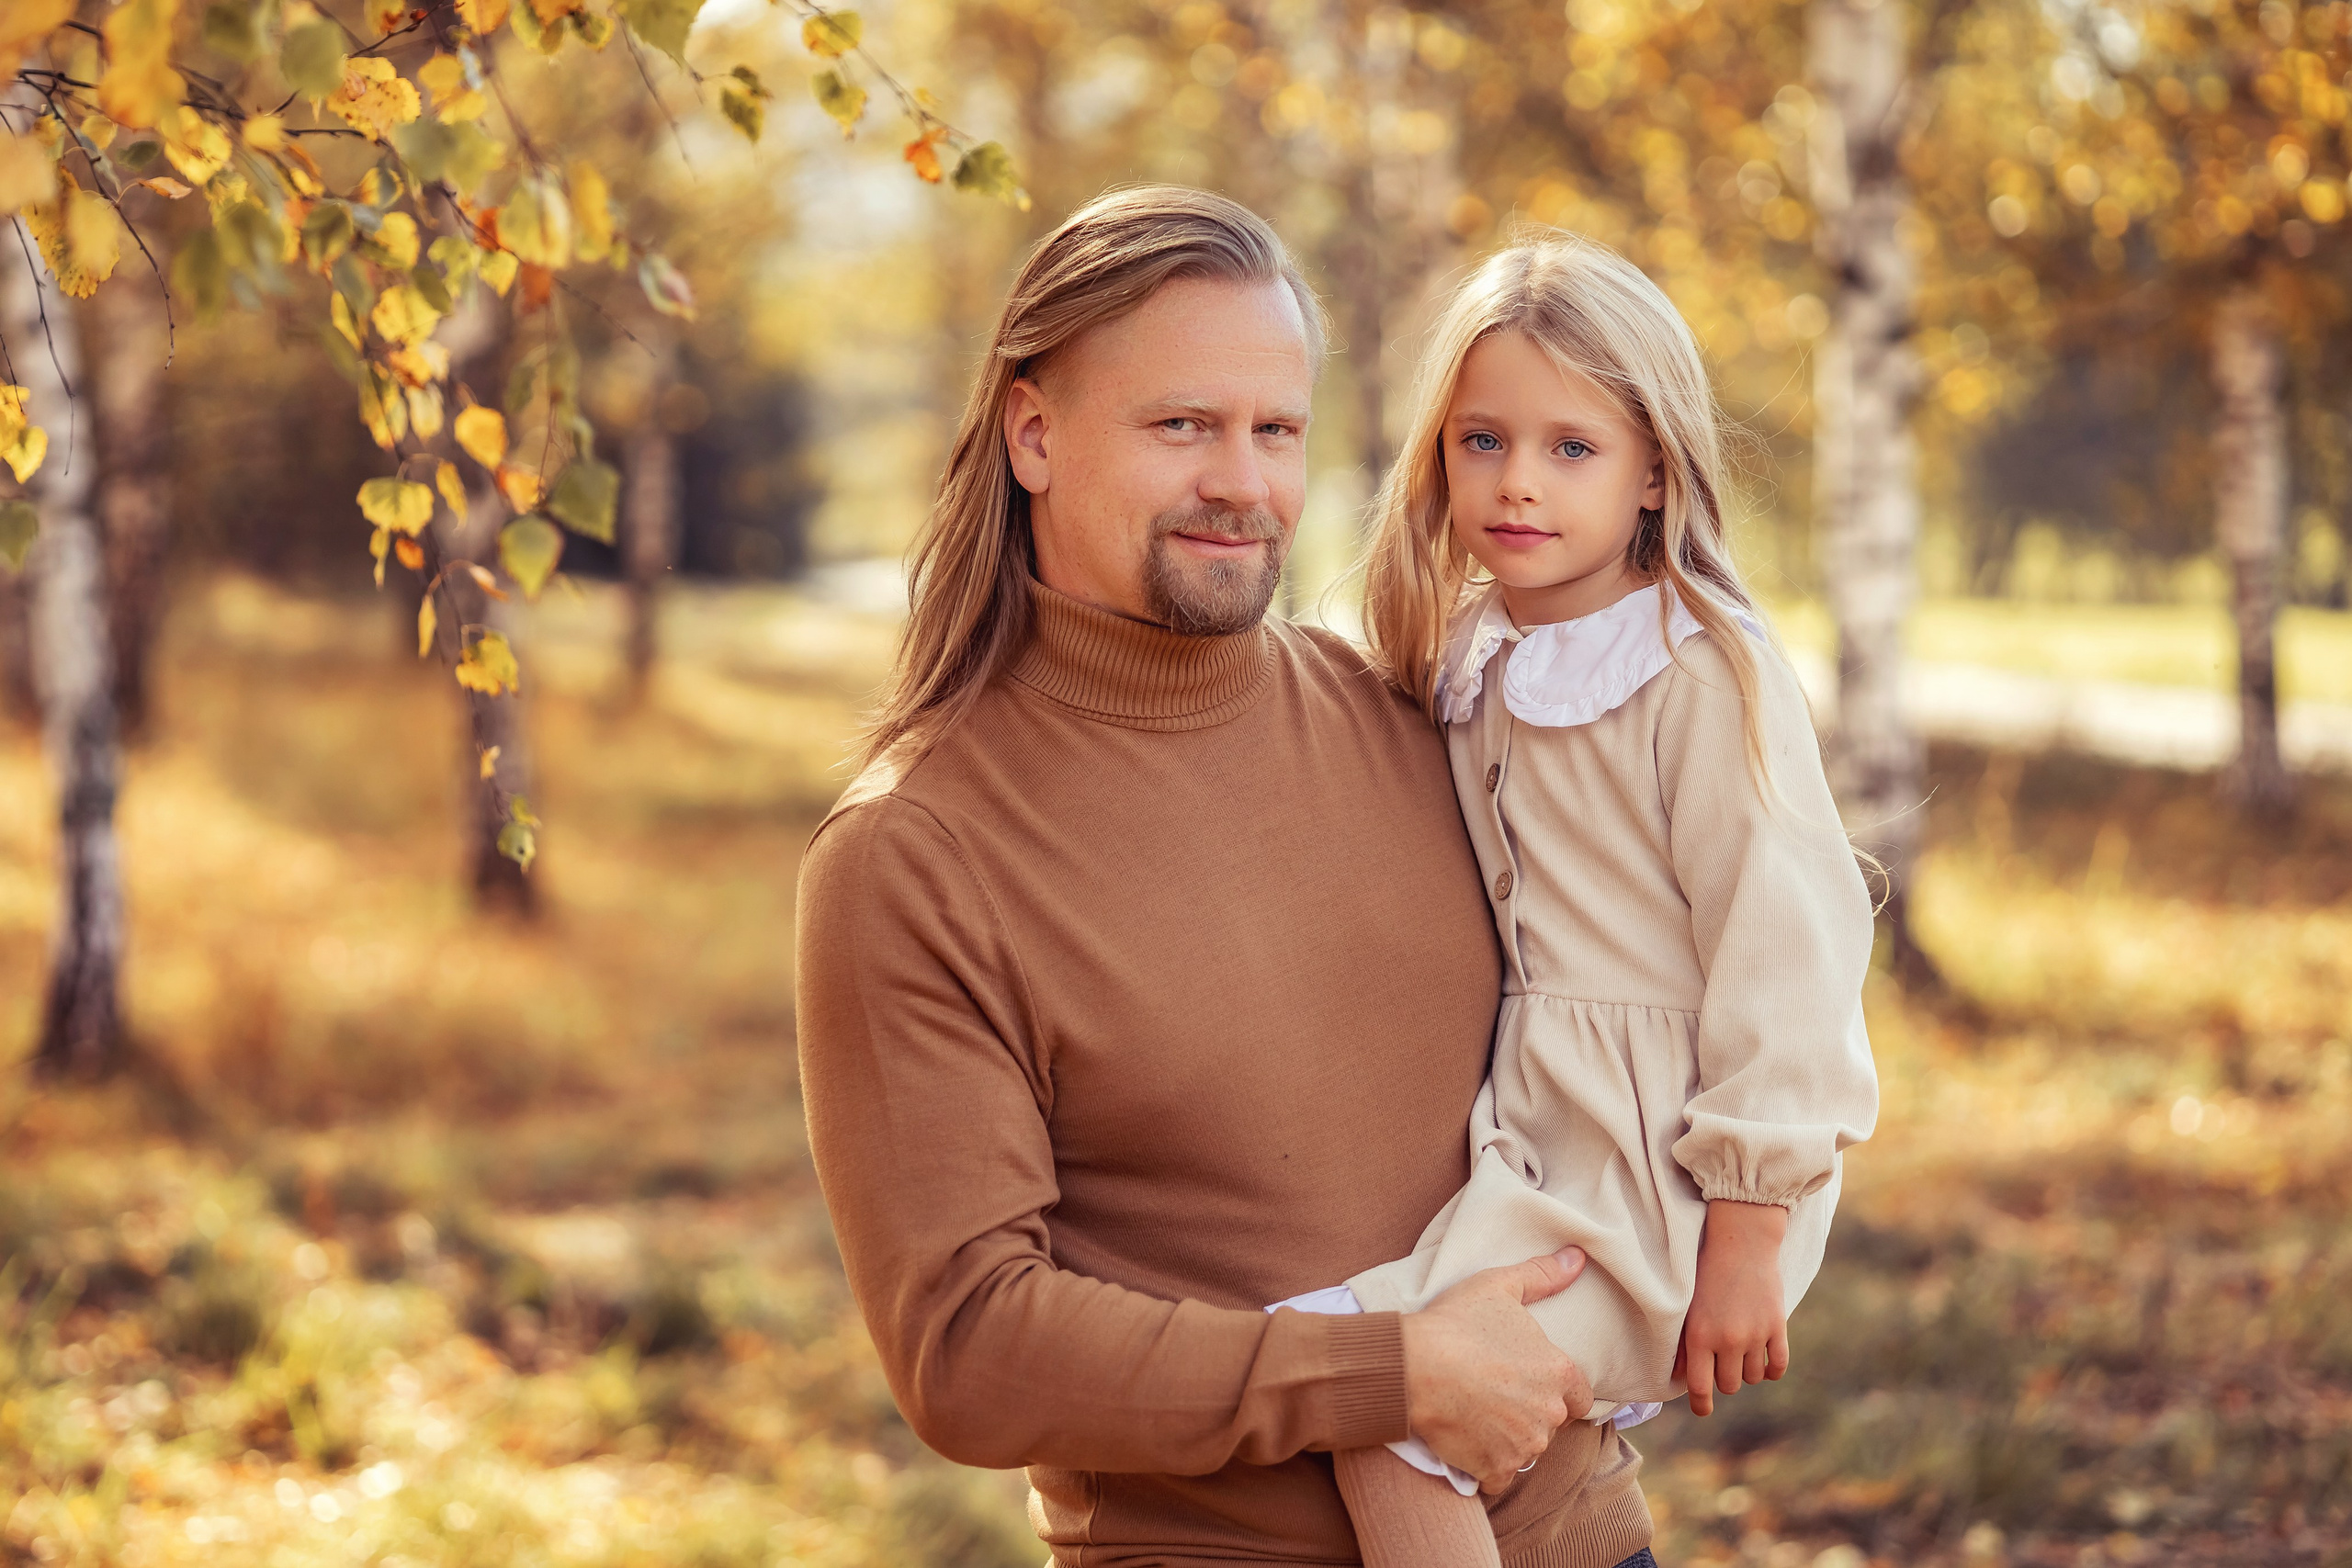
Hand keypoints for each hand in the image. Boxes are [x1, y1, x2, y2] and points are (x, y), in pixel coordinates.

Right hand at [1399, 1248, 1592, 1493]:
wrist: (1411, 1367)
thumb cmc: (1455, 1323)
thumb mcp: (1498, 1286)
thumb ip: (1543, 1275)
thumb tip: (1577, 1257)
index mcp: (1559, 1372)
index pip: (1580, 1397)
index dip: (1555, 1389)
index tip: (1526, 1381)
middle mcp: (1550, 1414)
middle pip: (1549, 1422)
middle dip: (1528, 1412)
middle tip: (1492, 1393)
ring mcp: (1524, 1445)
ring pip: (1525, 1449)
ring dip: (1507, 1438)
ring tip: (1474, 1414)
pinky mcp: (1496, 1469)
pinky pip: (1498, 1476)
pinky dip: (1484, 1465)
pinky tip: (1464, 1441)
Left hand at [1674, 1200, 1789, 1416]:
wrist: (1741, 1242)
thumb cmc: (1707, 1273)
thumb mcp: (1688, 1307)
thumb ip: (1686, 1343)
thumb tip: (1681, 1376)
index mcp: (1700, 1336)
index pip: (1700, 1387)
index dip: (1701, 1404)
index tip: (1703, 1409)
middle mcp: (1728, 1340)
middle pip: (1730, 1385)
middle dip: (1725, 1378)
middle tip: (1722, 1361)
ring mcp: (1755, 1335)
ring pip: (1753, 1377)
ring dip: (1747, 1371)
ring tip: (1741, 1352)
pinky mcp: (1777, 1327)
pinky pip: (1778, 1366)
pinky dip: (1771, 1369)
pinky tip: (1765, 1362)